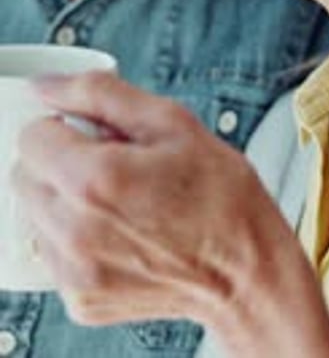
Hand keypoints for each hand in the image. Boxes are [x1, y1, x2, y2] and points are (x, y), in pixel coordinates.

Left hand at [13, 73, 328, 356]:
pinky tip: (118, 232)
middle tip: (108, 163)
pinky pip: (52, 254)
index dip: (64, 125)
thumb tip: (46, 86)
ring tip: (116, 201)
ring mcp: (76, 272)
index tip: (95, 134)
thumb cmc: (221, 195)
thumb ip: (100, 93)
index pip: (32, 136)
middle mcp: (76, 231)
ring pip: (33, 215)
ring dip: (62, 200)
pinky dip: (74, 238)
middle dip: (57, 161)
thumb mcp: (171, 121)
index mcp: (96, 179)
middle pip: (24, 176)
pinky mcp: (81, 300)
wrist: (247, 272)